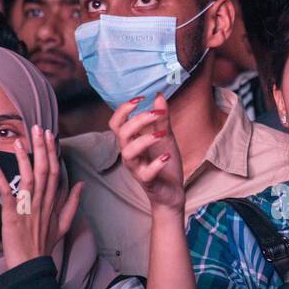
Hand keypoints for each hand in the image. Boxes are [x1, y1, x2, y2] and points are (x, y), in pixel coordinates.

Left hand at [0, 125, 83, 269]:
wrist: (31, 267)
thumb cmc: (44, 246)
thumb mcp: (64, 225)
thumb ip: (72, 203)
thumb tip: (81, 185)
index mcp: (53, 203)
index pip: (56, 172)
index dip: (53, 153)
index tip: (51, 136)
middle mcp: (43, 202)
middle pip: (45, 170)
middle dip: (42, 148)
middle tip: (38, 128)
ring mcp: (28, 208)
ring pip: (29, 178)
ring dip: (24, 158)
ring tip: (20, 140)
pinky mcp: (12, 215)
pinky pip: (6, 194)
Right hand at [109, 95, 183, 215]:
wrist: (172, 193)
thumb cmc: (165, 164)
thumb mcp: (165, 137)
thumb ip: (161, 119)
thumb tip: (159, 96)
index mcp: (131, 142)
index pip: (116, 123)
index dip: (123, 109)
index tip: (140, 98)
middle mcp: (130, 154)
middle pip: (122, 134)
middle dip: (138, 120)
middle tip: (156, 114)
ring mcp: (137, 168)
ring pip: (128, 153)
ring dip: (144, 140)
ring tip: (161, 134)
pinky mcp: (147, 182)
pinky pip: (146, 173)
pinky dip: (156, 164)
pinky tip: (166, 156)